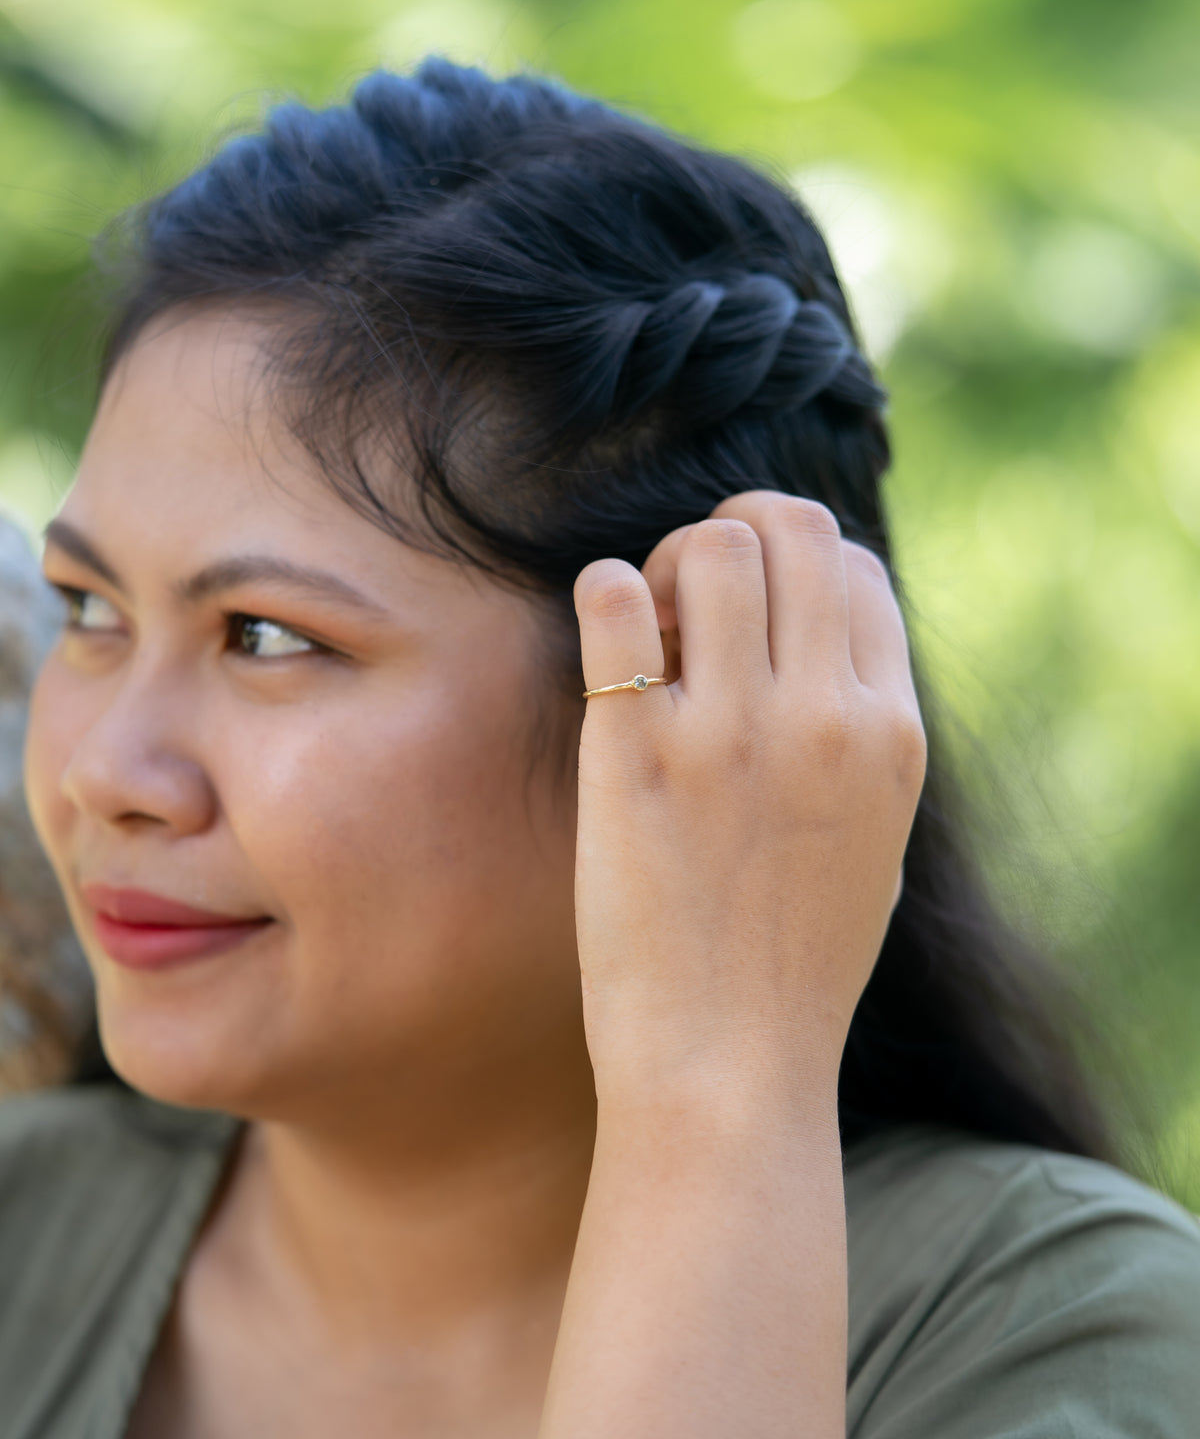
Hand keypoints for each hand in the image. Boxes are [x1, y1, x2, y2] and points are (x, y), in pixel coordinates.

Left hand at [572, 491, 925, 1116]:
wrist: (730, 1067)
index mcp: (891, 733)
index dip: (795, 568)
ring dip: (670, 566)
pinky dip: (604, 592)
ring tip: (651, 636)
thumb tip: (821, 641)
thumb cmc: (797, 962)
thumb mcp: (879, 839)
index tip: (753, 622)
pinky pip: (613, 597)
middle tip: (691, 603)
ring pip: (711, 547)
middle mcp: (823, 716)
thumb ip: (864, 734)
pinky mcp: (634, 756)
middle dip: (733, 536)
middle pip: (790, 528)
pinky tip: (605, 642)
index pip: (854, 567)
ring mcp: (729, 733)